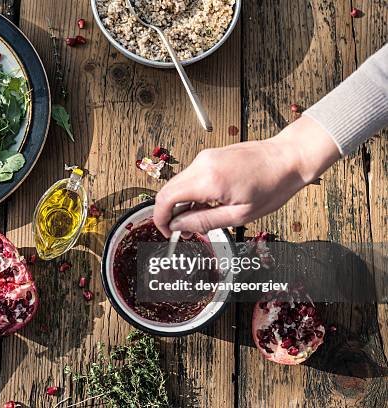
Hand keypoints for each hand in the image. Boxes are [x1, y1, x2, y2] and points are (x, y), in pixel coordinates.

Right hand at [153, 116, 340, 236]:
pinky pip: (190, 177)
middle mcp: (201, 164)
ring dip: (181, 204)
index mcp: (208, 180)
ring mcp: (204, 157)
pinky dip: (191, 193)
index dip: (161, 219)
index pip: (166, 199)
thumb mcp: (239, 215)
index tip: (168, 232)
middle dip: (170, 213)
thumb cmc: (272, 185)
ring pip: (178, 184)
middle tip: (184, 231)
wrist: (288, 158)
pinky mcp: (209, 156)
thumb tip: (179, 227)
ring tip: (198, 220)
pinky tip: (205, 204)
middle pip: (168, 190)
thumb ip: (204, 221)